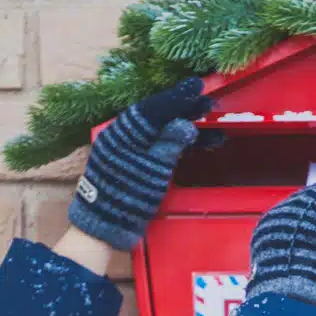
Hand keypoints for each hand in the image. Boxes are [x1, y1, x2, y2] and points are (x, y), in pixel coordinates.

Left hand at [68, 78, 213, 251]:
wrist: (103, 228)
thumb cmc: (125, 198)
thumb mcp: (152, 171)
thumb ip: (169, 146)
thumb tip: (186, 124)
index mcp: (124, 133)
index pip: (155, 108)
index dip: (178, 98)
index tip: (198, 87)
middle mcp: (124, 136)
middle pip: (159, 117)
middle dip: (185, 112)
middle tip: (210, 105)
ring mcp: (128, 151)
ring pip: (160, 133)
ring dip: (186, 131)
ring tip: (213, 131)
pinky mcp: (133, 164)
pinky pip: (157, 146)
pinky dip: (176, 145)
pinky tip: (196, 144)